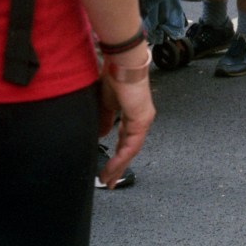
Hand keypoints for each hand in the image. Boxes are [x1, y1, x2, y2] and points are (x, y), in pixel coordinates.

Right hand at [97, 49, 155, 189]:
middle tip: (110, 182)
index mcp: (132, 114)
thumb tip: (102, 135)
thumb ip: (104, 120)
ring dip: (119, 166)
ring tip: (108, 180)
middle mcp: (140, 119)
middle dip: (119, 167)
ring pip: (131, 150)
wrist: (122, 63)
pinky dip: (121, 157)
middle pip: (129, 149)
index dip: (117, 155)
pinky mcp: (142, 120)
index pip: (125, 140)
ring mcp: (143, 120)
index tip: (108, 169)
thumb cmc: (114, 76)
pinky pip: (131, 144)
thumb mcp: (104, 103)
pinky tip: (113, 168)